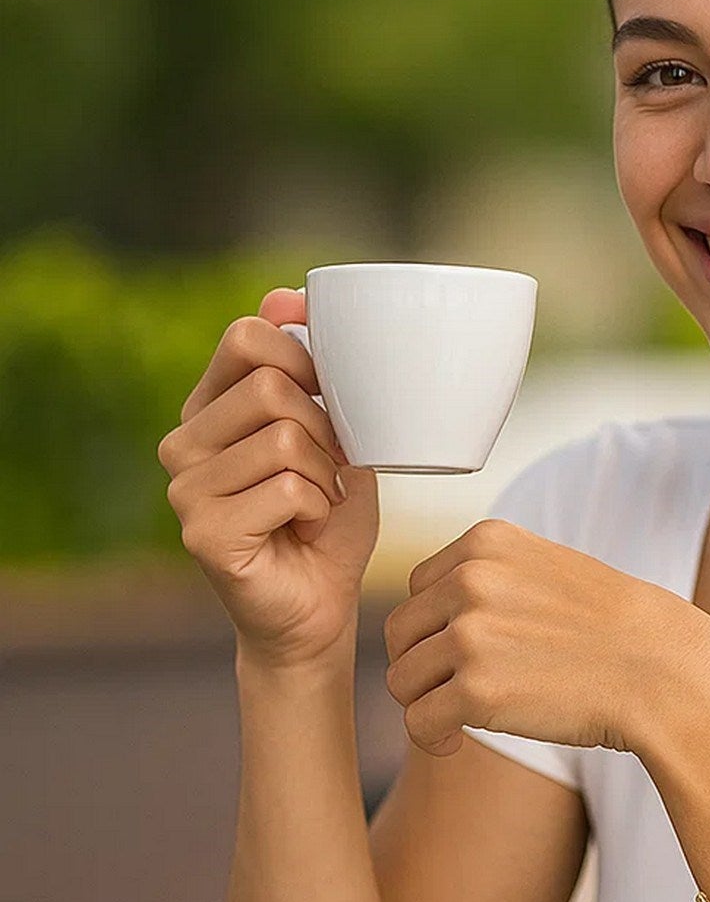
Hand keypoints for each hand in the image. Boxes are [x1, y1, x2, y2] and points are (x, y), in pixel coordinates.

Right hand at [159, 287, 379, 669]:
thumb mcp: (334, 433)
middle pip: (273, 386)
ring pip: (285, 437)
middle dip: (327, 428)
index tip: (330, 396)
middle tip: (329, 470)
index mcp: (209, 407)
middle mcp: (183, 441)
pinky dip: (319, 507)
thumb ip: (313, 370)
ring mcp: (185, 487)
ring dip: (326, 474)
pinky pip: (288, 487)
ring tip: (317, 503)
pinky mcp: (203, 531)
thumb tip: (285, 296)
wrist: (318, 606)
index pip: (246, 338)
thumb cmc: (327, 519)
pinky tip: (307, 529)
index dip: (307, 358)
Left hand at [383, 517, 709, 757]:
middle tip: (459, 691)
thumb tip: (434, 611)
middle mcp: (471, 579)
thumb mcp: (551, 569)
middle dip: (423, 666)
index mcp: (488, 541)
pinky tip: (458, 741)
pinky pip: (417, 722)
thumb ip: (492, 576)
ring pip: (402, 679)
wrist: (666, 671)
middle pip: (400, 632)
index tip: (466, 653)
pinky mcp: (476, 691)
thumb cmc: (619, 630)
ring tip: (463, 717)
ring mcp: (471, 634)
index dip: (435, 627)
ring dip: (427, 703)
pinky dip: (432, 738)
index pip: (419, 587)